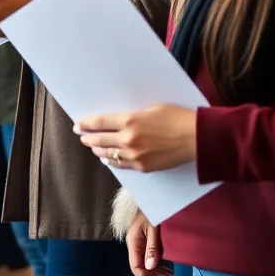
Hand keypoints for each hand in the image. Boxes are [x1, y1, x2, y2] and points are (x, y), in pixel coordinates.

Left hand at [75, 105, 197, 171]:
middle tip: (82, 136)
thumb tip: (118, 119)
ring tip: (93, 147)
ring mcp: (135, 156)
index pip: (100, 123)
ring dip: (98, 150)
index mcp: (130, 121)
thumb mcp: (152, 108)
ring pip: (108, 154)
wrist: (196, 138)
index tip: (78, 124)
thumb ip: (133, 115)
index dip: (86, 124)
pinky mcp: (144, 167)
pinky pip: (122, 165)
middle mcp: (129, 139)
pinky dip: (112, 161)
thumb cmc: (177, 117)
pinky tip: (108, 159)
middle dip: (88, 138)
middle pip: (100, 140)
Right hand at [125, 211, 173, 275]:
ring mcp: (139, 241)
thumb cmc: (152, 209)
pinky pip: (149, 255)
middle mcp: (134, 243)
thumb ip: (152, 248)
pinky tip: (166, 266)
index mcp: (134, 242)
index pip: (136, 267)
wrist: (152, 196)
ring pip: (146, 261)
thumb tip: (150, 267)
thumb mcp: (153, 228)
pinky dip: (157, 262)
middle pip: (141, 266)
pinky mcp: (145, 238)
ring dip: (157, 270)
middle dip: (153, 275)